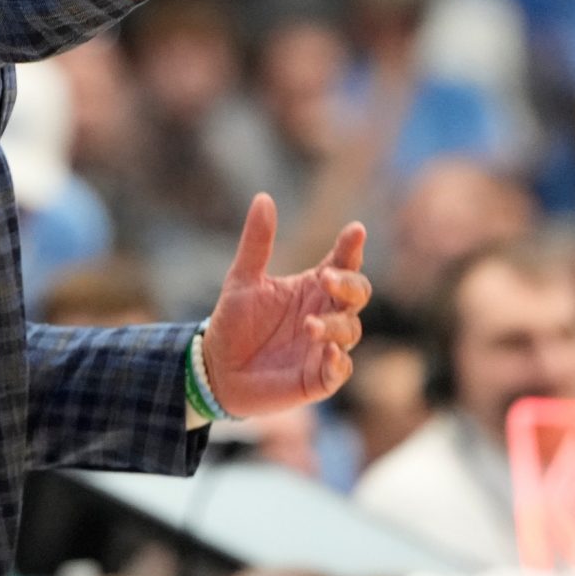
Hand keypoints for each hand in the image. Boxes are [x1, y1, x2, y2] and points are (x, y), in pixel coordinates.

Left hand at [201, 194, 371, 416]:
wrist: (215, 371)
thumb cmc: (234, 322)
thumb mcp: (242, 279)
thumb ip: (257, 242)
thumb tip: (263, 197)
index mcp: (312, 287)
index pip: (342, 263)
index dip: (351, 248)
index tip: (355, 230)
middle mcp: (326, 313)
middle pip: (358, 293)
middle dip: (349, 284)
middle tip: (326, 278)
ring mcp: (325, 346)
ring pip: (350, 330)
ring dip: (335, 325)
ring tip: (309, 324)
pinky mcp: (318, 378)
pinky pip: (341, 370)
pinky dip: (339, 362)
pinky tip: (328, 354)